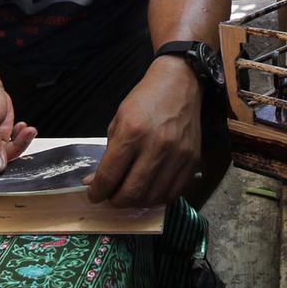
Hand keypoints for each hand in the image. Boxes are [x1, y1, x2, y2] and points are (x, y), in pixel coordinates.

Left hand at [85, 56, 201, 207]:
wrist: (181, 84)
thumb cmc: (145, 100)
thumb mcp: (119, 120)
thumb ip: (108, 154)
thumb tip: (94, 182)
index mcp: (132, 132)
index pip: (109, 175)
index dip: (97, 191)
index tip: (94, 194)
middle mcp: (156, 146)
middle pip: (131, 193)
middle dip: (115, 201)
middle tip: (111, 197)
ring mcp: (177, 156)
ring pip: (151, 198)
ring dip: (136, 203)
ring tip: (129, 195)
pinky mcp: (192, 161)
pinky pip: (172, 193)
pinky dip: (156, 199)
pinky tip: (148, 191)